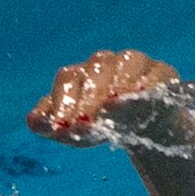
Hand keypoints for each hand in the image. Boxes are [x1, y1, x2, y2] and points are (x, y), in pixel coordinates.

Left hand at [25, 49, 179, 147]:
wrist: (140, 128)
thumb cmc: (99, 125)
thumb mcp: (72, 131)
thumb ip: (48, 125)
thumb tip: (33, 120)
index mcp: (78, 74)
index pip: (67, 80)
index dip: (63, 102)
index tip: (61, 127)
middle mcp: (105, 63)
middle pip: (95, 72)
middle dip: (88, 99)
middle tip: (83, 123)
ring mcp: (134, 64)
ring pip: (125, 64)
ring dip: (117, 84)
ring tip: (111, 104)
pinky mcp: (161, 72)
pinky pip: (156, 73)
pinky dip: (149, 82)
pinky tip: (140, 95)